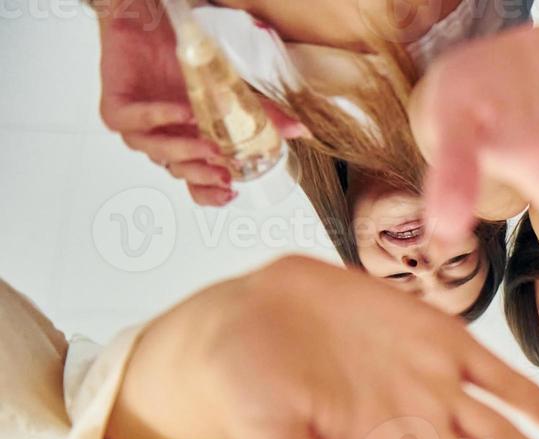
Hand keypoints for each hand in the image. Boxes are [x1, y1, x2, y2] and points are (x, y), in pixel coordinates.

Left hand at [95, 1, 304, 206]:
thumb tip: (300, 131)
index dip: (211, 193)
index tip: (231, 192)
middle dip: (202, 174)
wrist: (148, 22)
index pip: (196, 182)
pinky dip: (160, 118)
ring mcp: (136, 129)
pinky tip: (183, 112)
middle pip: (179, 171)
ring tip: (209, 144)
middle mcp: (162, 141)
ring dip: (184, 150)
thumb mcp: (231, 89)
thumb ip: (262, 113)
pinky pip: (135, 122)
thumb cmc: (183, 57)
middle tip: (225, 171)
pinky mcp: (115, 110)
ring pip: (157, 151)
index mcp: (188, 143)